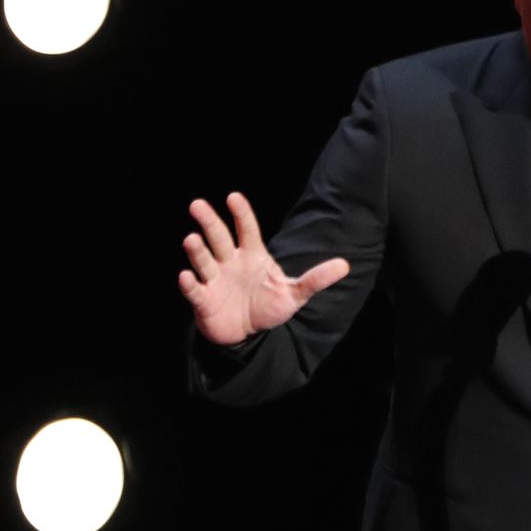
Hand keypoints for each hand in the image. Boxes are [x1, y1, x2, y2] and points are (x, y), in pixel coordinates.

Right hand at [178, 192, 349, 345]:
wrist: (247, 333)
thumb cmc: (268, 306)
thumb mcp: (294, 294)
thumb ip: (316, 279)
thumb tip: (345, 265)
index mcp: (252, 256)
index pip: (246, 230)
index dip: (241, 214)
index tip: (233, 197)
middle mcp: (230, 262)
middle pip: (218, 238)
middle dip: (209, 221)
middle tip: (197, 204)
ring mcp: (215, 280)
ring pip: (204, 260)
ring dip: (197, 250)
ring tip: (191, 239)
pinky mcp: (203, 301)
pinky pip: (194, 290)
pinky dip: (188, 284)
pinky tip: (185, 276)